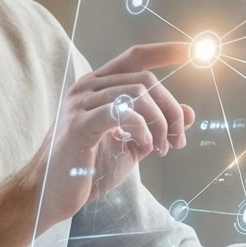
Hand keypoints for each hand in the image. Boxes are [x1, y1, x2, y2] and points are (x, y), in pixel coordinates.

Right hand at [32, 43, 192, 229]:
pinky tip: (145, 148)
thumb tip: (188, 113)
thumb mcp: (131, 145)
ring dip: (159, 124)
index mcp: (97, 87)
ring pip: (138, 95)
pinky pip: (122, 114)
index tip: (195, 50)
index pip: (135, 57)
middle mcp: (87, 87)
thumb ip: (156, 127)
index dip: (165, 52)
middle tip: (177, 140)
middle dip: (169, 109)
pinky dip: (143, 130)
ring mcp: (80, 104)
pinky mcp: (79, 125)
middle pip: (145, 80)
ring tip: (160, 149)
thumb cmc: (87, 170)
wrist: (51, 195)